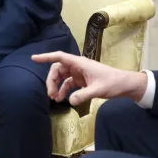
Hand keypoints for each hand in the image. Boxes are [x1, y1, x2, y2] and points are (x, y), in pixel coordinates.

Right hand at [31, 51, 146, 105]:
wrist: (124, 85)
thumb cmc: (113, 83)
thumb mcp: (98, 90)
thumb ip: (83, 95)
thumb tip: (69, 101)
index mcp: (80, 63)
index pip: (59, 57)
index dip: (46, 57)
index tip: (34, 59)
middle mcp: (77, 66)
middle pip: (58, 69)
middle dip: (51, 80)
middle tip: (50, 94)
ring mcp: (79, 73)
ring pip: (62, 77)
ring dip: (56, 86)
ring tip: (55, 99)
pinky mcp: (81, 80)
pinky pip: (68, 83)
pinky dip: (63, 90)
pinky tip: (62, 99)